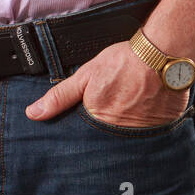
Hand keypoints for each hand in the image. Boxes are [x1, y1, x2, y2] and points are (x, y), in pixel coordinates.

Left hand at [24, 39, 188, 126]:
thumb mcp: (86, 74)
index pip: (85, 137)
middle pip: (107, 140)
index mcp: (98, 120)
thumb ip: (60, 96)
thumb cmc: (124, 61)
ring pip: (127, 139)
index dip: (86, 129)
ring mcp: (140, 134)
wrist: (161, 55)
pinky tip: (146, 110)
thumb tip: (33, 113)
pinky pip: (149, 137)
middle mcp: (118, 132)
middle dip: (107, 130)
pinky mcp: (159, 131)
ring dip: (126, 129)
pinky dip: (146, 127)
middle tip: (114, 108)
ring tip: (131, 107)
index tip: (91, 117)